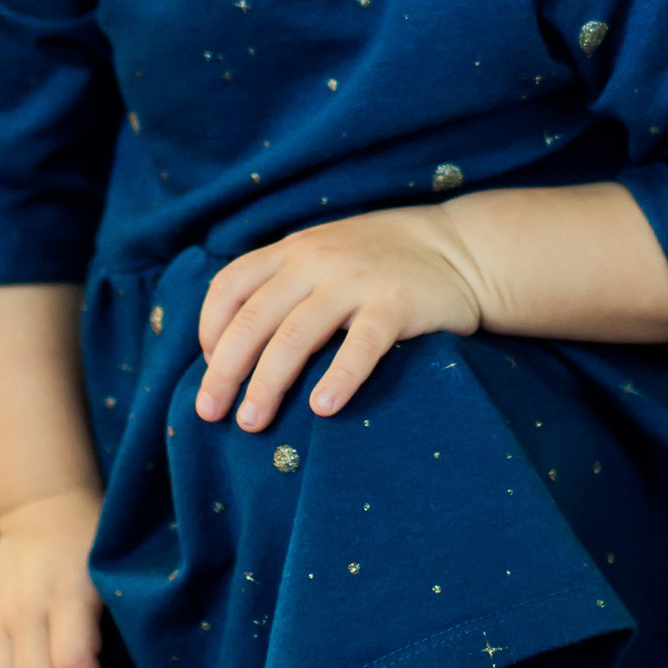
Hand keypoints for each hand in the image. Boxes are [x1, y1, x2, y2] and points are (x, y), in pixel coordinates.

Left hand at [196, 211, 481, 431]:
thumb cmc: (379, 262)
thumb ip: (283, 284)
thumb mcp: (323, 255)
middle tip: (211, 412)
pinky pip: (361, 345)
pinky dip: (338, 377)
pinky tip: (321, 409)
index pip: (230, 286)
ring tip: (252, 421)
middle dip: (226, 370)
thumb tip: (230, 345)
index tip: (208, 369)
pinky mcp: (396, 304)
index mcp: (292, 250)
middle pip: (255, 319)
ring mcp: (356, 280)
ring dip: (267, 383)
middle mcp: (316, 261)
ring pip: (296, 335)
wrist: (459, 247)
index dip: (209, 329)